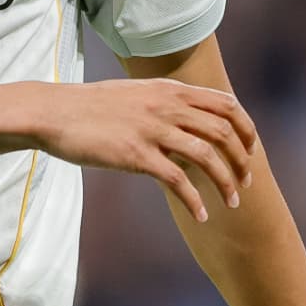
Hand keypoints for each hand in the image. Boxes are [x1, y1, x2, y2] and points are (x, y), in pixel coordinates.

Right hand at [31, 78, 257, 221]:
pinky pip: (177, 181)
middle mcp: (166, 106)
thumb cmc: (91, 107)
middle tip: (245, 183)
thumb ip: (164, 103)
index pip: (226, 104)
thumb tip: (188, 122)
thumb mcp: (135, 94)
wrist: (54, 113)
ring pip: (207, 157)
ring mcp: (151, 130)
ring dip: (226, 183)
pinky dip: (195, 200)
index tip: (251, 150)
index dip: (246, 128)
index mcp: (169, 90)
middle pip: (223, 132)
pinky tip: (201, 215)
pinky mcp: (135, 155)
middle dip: (242, 160)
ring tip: (231, 203)